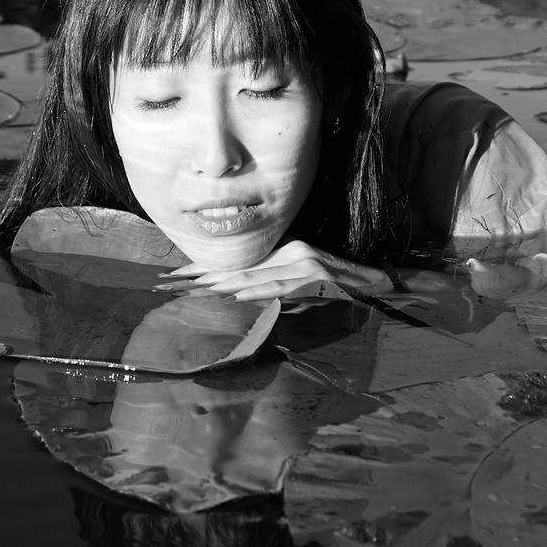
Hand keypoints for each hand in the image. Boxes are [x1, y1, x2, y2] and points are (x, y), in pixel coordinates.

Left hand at [160, 239, 392, 301]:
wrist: (378, 284)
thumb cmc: (340, 287)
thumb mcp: (303, 280)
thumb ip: (274, 284)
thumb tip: (238, 293)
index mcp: (285, 251)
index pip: (237, 260)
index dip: (204, 267)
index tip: (174, 274)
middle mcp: (292, 253)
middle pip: (237, 265)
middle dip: (200, 275)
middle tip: (167, 281)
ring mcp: (303, 265)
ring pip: (254, 274)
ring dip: (221, 283)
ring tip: (192, 288)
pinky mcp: (315, 278)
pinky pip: (280, 286)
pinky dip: (257, 291)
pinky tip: (236, 294)